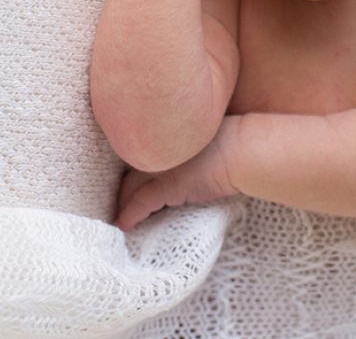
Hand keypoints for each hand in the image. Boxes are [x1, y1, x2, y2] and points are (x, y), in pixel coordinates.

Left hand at [114, 119, 239, 230]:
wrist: (243, 149)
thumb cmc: (231, 138)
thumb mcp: (202, 133)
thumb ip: (184, 139)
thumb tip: (181, 151)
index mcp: (164, 130)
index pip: (135, 147)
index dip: (128, 162)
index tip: (122, 175)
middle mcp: (157, 145)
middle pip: (127, 168)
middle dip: (119, 184)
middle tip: (113, 199)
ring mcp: (160, 165)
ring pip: (129, 187)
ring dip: (121, 202)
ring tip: (116, 214)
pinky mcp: (167, 187)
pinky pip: (139, 204)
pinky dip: (128, 216)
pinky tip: (122, 225)